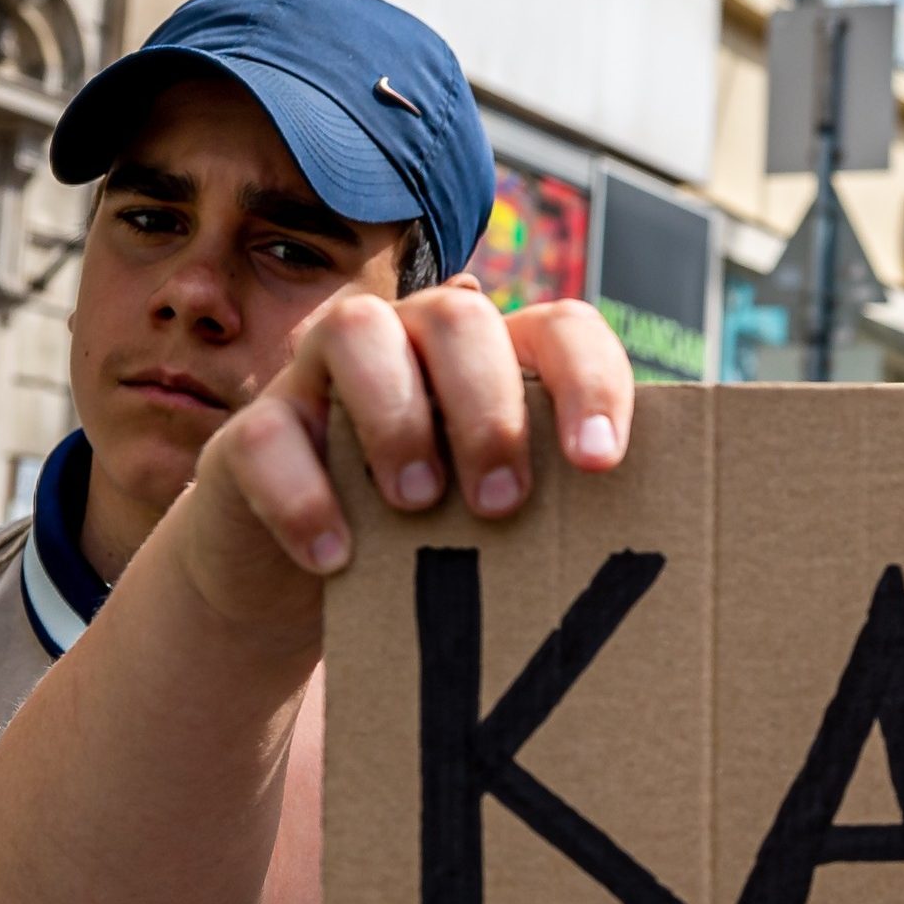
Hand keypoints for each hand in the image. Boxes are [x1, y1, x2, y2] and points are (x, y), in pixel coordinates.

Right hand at [197, 282, 634, 621]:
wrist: (295, 588)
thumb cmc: (424, 546)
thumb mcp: (493, 527)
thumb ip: (553, 510)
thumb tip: (654, 548)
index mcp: (489, 361)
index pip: (559, 328)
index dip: (589, 381)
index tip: (599, 461)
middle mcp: (407, 343)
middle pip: (456, 315)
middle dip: (488, 405)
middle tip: (503, 504)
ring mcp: (321, 379)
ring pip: (355, 330)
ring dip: (396, 417)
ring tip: (418, 507)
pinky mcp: (249, 433)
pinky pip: (265, 434)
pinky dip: (303, 496)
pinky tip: (337, 559)